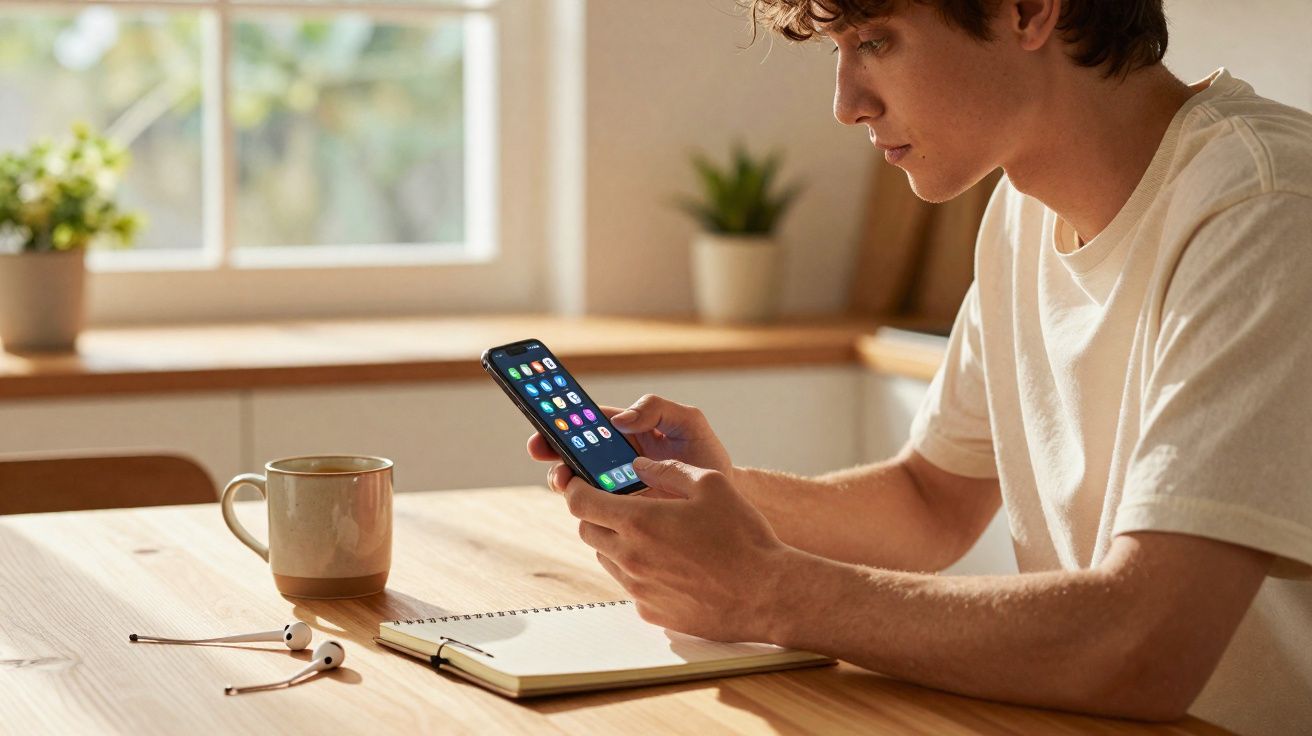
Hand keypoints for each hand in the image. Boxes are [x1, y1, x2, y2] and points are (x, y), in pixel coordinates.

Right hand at [527, 394, 733, 495]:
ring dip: (563, 479)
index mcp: (625, 432)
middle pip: (571, 452)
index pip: (587, 422)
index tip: (545, 414)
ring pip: (576, 483)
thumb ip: (657, 408)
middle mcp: (612, 461)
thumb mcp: (689, 422)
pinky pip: (593, 511)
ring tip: (565, 478)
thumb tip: (620, 420)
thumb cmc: (706, 458)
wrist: (728, 503)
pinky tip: (586, 504)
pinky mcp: (620, 516)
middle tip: (542, 448)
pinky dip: (583, 508)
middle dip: (551, 447)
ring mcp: (613, 490)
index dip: (562, 417)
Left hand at [561, 457, 794, 642]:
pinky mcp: (650, 612)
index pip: (580, 502)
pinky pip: (629, 585)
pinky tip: (669, 563)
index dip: (574, 486)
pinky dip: (637, 570)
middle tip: (619, 503)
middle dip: (595, 513)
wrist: (766, 594)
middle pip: (587, 530)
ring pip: (606, 558)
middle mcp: (631, 557)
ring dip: (615, 541)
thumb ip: (668, 470)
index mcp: (640, 521)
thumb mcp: (711, 485)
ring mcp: (638, 589)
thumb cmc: (743, 537)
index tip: (578, 480)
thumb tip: (638, 465)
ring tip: (651, 532)